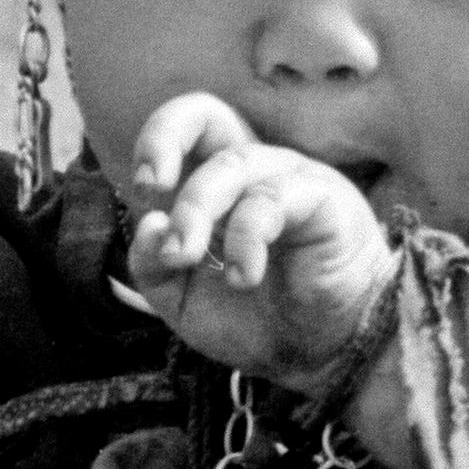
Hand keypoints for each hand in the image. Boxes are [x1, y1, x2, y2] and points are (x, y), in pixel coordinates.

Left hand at [126, 92, 396, 395]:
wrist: (321, 354)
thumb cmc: (258, 319)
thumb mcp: (183, 301)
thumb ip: (153, 266)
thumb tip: (149, 223)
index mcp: (217, 187)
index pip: (184, 133)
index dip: (155, 147)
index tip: (145, 197)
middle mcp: (253, 171)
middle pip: (206, 113)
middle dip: (163, 139)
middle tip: (150, 191)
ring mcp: (289, 179)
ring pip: (232, 163)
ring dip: (194, 210)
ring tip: (185, 256)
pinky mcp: (323, 197)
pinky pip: (271, 199)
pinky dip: (245, 238)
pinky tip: (245, 276)